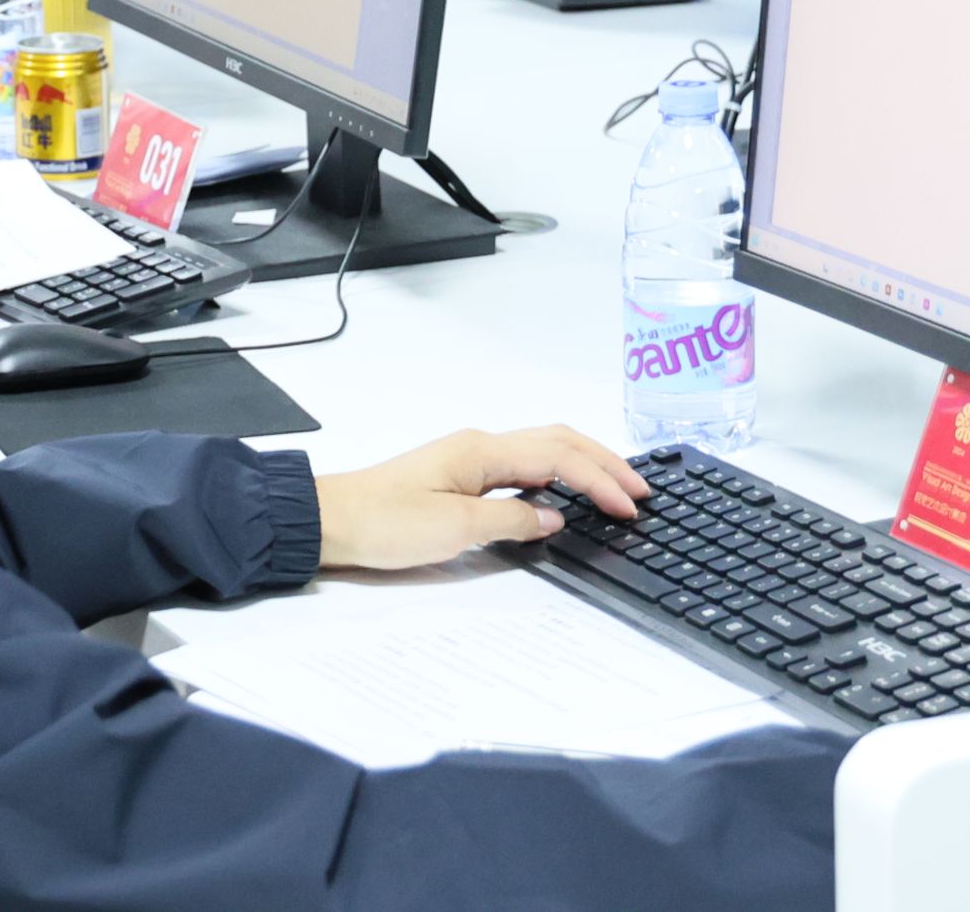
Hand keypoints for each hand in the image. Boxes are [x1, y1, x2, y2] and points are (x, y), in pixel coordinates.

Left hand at [314, 426, 647, 570]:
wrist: (329, 522)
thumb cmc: (380, 522)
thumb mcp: (454, 529)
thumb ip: (512, 520)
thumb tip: (553, 517)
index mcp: (482, 451)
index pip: (559, 456)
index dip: (601, 480)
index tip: (630, 505)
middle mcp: (478, 447)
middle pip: (557, 441)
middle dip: (604, 463)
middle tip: (640, 490)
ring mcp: (467, 460)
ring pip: (541, 450)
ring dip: (582, 465)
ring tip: (615, 489)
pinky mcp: (457, 478)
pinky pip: (520, 467)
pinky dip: (554, 476)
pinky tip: (564, 496)